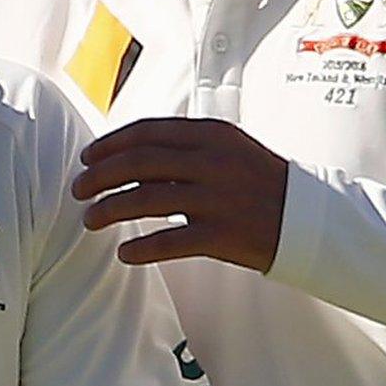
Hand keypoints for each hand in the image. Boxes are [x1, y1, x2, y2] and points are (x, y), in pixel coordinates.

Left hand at [71, 118, 289, 272]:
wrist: (307, 217)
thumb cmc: (259, 182)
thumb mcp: (228, 147)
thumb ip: (185, 144)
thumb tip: (128, 151)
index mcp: (211, 135)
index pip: (146, 132)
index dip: (109, 145)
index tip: (87, 158)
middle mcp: (212, 161)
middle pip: (138, 163)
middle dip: (99, 177)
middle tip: (78, 190)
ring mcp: (217, 198)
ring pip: (146, 200)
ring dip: (109, 210)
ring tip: (90, 220)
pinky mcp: (222, 234)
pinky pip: (169, 242)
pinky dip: (140, 248)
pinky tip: (123, 253)